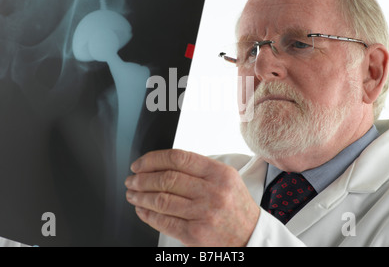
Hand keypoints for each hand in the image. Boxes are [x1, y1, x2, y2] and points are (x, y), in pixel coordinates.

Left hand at [125, 149, 259, 246]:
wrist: (250, 236)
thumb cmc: (235, 205)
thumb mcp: (226, 178)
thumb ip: (199, 168)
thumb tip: (162, 163)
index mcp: (220, 173)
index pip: (179, 158)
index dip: (153, 159)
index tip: (140, 163)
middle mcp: (213, 192)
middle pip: (167, 179)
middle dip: (142, 178)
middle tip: (132, 179)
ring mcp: (204, 214)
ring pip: (162, 200)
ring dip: (141, 196)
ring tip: (132, 194)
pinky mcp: (196, 234)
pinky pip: (164, 222)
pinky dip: (148, 215)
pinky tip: (142, 210)